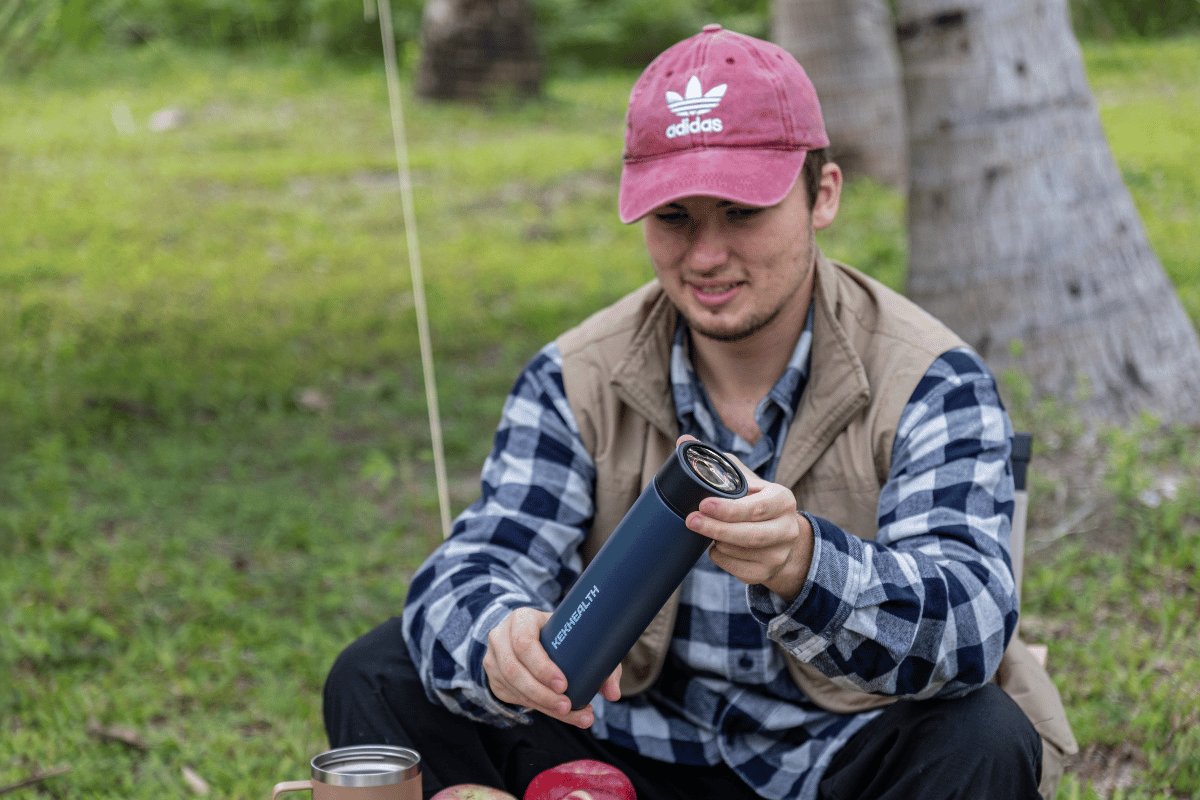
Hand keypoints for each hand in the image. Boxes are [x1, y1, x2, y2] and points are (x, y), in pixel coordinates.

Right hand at [482, 607, 621, 727]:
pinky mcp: (495, 680)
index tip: (564, 684)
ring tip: (571, 713)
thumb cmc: (559, 634)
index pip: (524, 643)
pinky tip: (557, 712)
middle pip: (514, 670)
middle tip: (568, 706)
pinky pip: (513, 698)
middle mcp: (500, 637)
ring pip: (513, 688)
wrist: (531, 633)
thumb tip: (613, 694)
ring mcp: (493, 660)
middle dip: (542, 694)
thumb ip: (600, 662)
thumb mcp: (576, 636)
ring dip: (542, 705)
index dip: (542, 667)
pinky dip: (537, 708)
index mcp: (521, 619)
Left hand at [679, 436, 814, 602]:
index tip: (703, 504)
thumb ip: (717, 460)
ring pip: (741, 552)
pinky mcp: (768, 573)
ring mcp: (780, 554)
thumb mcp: (742, 478)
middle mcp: (788, 528)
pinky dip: (720, 557)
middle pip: (751, 535)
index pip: (758, 508)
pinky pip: (736, 569)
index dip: (729, 509)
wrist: (776, 534)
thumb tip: (685, 440)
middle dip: (717, 529)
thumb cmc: (753, 501)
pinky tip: (716, 546)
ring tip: (705, 528)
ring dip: (717, 542)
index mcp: (783, 499)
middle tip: (691, 520)